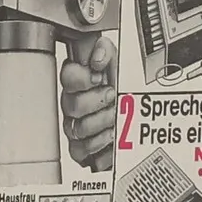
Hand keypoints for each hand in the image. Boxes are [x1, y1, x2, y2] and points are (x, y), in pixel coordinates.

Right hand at [61, 33, 117, 174]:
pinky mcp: (80, 149)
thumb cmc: (120, 92)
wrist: (133, 119)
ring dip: (102, 121)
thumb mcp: (117, 63)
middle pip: (72, 105)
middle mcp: (73, 105)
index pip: (68, 77)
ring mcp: (75, 127)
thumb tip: (97, 58)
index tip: (98, 77)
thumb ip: (105, 52)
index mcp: (78, 82)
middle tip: (112, 96)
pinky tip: (110, 136)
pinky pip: (82, 149)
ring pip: (79, 128)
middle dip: (97, 100)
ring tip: (115, 116)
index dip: (83, 78)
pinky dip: (100, 143)